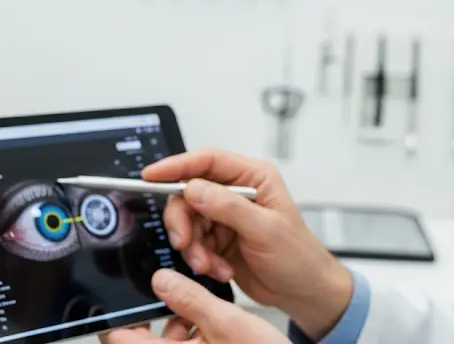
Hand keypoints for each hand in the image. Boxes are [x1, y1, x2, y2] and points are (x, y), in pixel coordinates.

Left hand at [100, 269, 286, 343]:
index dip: (120, 314)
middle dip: (159, 312)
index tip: (129, 292)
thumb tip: (161, 281)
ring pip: (166, 342)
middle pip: (143, 339)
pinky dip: (193, 334)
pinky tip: (213, 323)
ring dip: (179, 323)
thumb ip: (191, 300)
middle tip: (177, 291)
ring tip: (204, 309)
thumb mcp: (228, 322)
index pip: (119, 338)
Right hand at [143, 148, 353, 339]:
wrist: (303, 293)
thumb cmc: (298, 257)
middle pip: (189, 193)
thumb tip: (193, 188)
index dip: (176, 166)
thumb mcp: (265, 230)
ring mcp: (226, 216)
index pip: (207, 161)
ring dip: (193, 246)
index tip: (151, 176)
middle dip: (183, 221)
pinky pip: (193, 243)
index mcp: (253, 177)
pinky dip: (200, 259)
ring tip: (209, 265)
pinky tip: (219, 270)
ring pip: (188, 221)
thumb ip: (228, 207)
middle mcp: (237, 192)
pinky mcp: (218, 238)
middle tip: (184, 243)